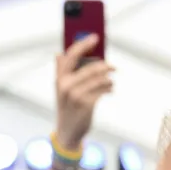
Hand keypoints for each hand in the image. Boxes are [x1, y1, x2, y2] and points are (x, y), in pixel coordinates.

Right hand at [54, 35, 113, 151]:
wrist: (68, 132)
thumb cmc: (67, 108)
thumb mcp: (61, 90)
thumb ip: (61, 71)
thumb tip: (58, 54)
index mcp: (59, 78)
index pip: (71, 55)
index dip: (83, 44)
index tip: (95, 37)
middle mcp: (66, 85)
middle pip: (89, 67)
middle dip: (104, 65)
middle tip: (112, 66)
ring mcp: (76, 95)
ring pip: (99, 79)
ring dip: (108, 79)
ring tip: (111, 81)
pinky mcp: (86, 105)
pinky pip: (103, 90)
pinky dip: (109, 88)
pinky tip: (110, 89)